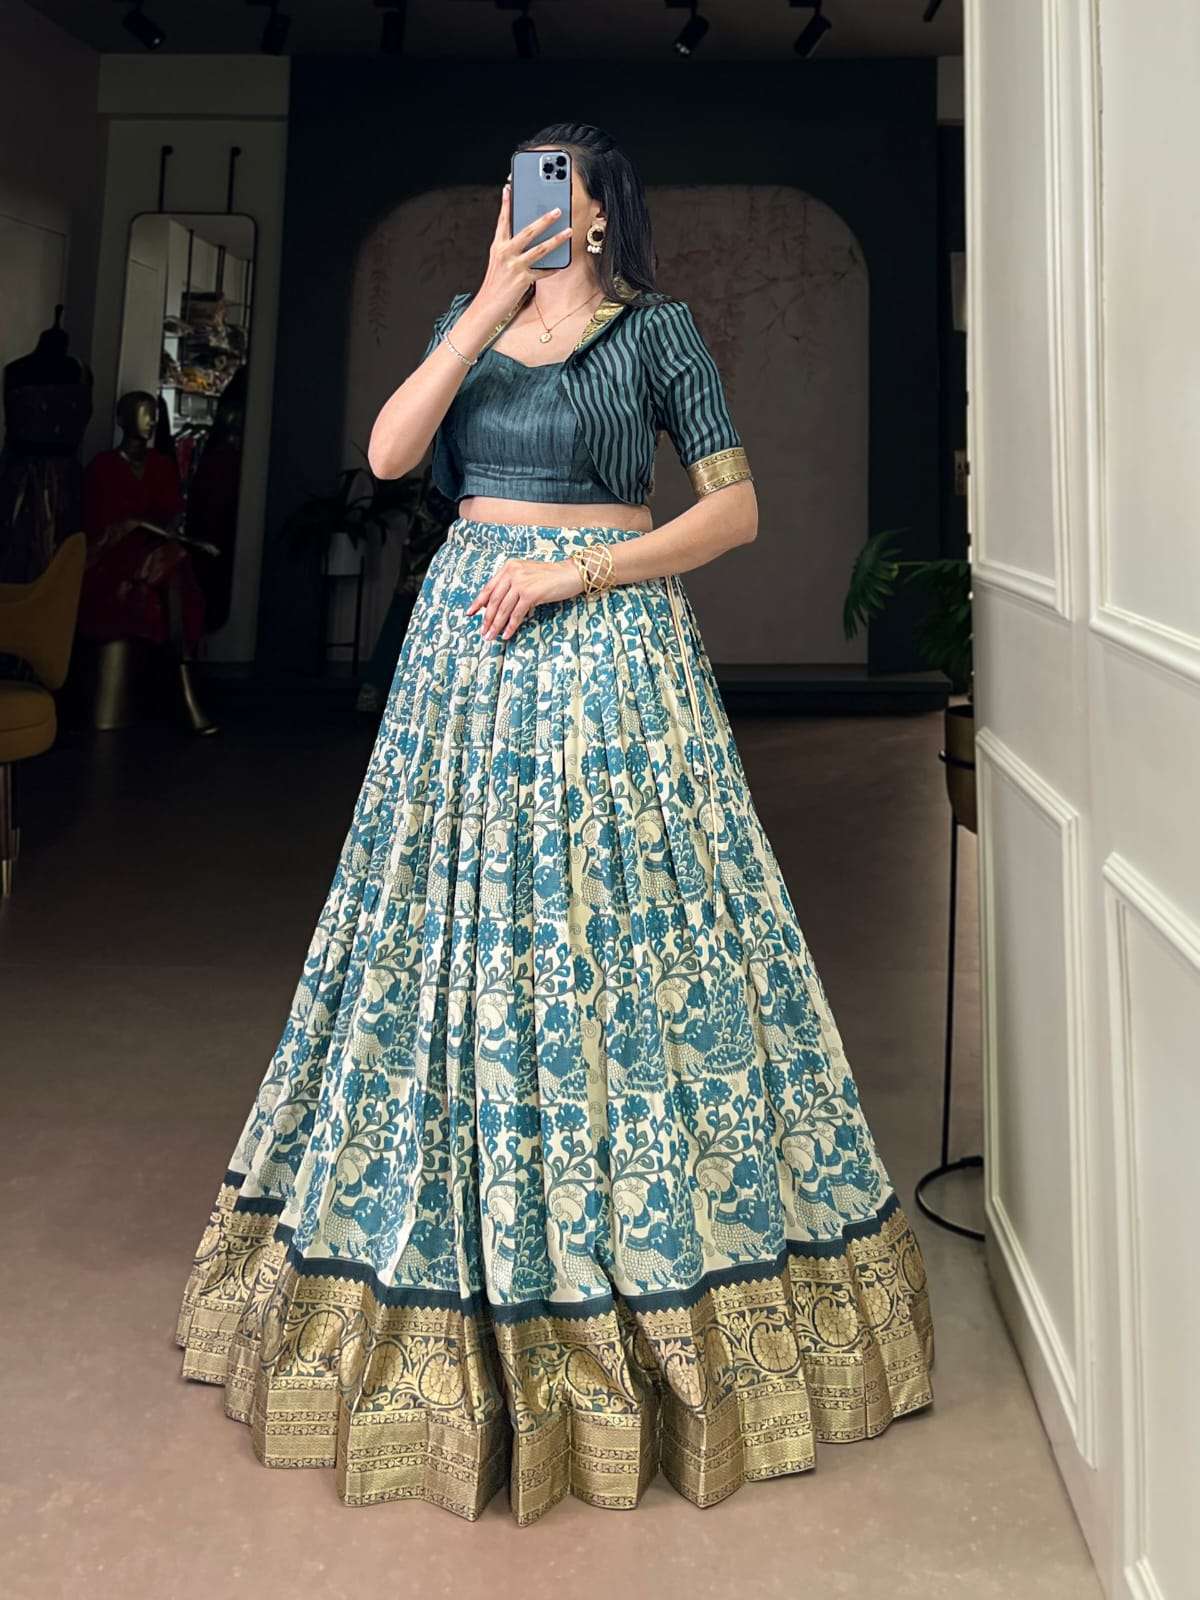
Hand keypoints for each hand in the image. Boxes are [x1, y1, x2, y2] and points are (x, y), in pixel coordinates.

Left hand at [466, 555, 583, 641]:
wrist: (571, 574)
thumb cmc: (551, 577)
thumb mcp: (527, 575)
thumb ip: (511, 585)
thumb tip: (495, 605)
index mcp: (509, 567)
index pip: (489, 587)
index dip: (478, 602)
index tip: (470, 613)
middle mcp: (512, 573)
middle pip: (494, 600)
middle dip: (487, 619)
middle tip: (483, 632)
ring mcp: (521, 583)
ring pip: (503, 609)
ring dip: (496, 625)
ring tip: (491, 637)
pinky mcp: (530, 594)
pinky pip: (516, 614)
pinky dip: (511, 626)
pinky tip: (506, 634)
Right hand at [470, 181, 573, 328]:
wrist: (487, 306)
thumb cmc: (495, 283)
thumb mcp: (498, 262)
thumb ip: (509, 247)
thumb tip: (527, 235)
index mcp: (498, 246)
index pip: (503, 221)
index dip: (506, 204)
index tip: (509, 188)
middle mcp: (505, 253)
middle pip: (527, 231)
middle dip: (544, 220)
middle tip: (557, 210)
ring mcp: (514, 267)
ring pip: (539, 250)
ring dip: (556, 240)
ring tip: (569, 231)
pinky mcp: (523, 281)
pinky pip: (543, 272)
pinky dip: (554, 267)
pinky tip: (565, 261)